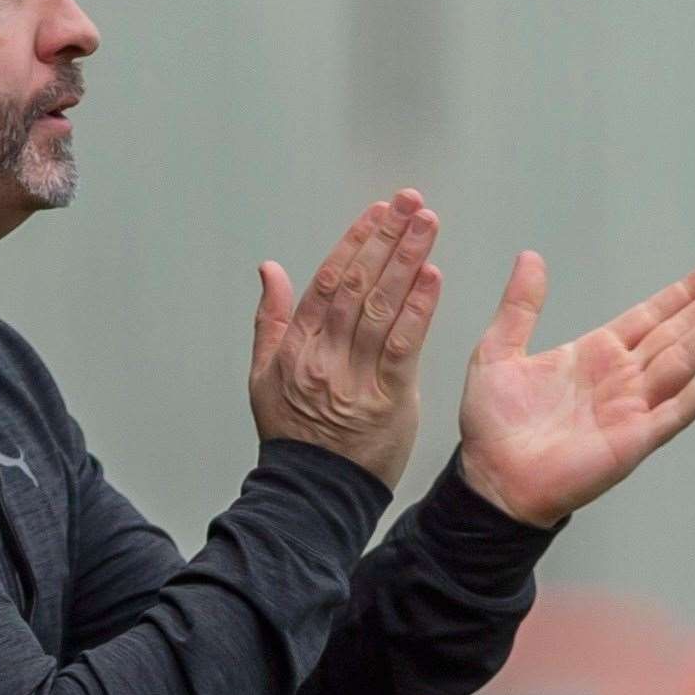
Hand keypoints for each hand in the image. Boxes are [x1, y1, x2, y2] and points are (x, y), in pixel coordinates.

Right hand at [251, 190, 443, 490]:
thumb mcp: (263, 375)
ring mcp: (354, 375)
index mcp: (296, 345)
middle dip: (387, 237)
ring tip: (427, 225)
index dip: (355, 241)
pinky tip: (431, 277)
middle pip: (358, 284)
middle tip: (411, 203)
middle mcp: (323, 354)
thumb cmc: (292, 434)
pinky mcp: (386, 398)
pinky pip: (402, 345)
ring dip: (408, 260)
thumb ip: (269, 319)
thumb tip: (269, 269)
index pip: (327, 279)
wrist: (312, 491)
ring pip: (382, 306)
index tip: (377, 210)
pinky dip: (418, 308)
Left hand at [457, 254, 694, 527]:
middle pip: (679, 333)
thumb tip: (530, 257)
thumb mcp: (497, 352)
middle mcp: (622, 378)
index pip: (651, 316)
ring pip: (686, 361)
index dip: (685, 293)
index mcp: (595, 354)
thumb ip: (520, 307)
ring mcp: (632, 408)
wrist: (490, 478)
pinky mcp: (634, 439)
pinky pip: (676, 409)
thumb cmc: (493, 423)